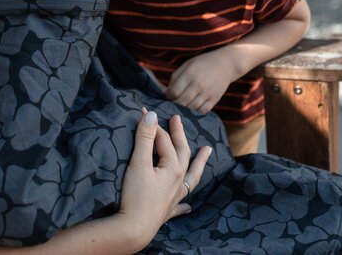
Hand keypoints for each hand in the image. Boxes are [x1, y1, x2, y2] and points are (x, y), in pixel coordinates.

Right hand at [117, 111, 211, 248]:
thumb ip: (144, 138)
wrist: (133, 229)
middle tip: (177, 119)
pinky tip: (189, 206)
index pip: (163, 140)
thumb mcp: (138, 163)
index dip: (153, 125)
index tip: (143, 112)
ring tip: (207, 151)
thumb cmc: (135, 195)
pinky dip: (185, 204)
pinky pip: (180, 206)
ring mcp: (174, 197)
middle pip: (182, 152)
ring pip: (191, 176)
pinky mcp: (167, 211)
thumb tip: (151, 115)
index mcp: (172, 168)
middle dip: (179, 135)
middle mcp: (178, 181)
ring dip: (199, 163)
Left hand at [165, 50, 237, 112]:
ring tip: (180, 107)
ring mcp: (207, 93)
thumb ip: (175, 78)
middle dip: (174, 104)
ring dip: (183, 109)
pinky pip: (202, 111)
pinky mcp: (214, 99)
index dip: (168, 96)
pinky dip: (195, 112)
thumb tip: (165, 92)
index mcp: (190, 73)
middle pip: (181, 102)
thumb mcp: (187, 65)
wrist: (226, 64)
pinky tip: (191, 108)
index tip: (168, 95)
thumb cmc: (202, 63)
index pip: (174, 92)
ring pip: (191, 108)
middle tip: (172, 103)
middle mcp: (199, 84)